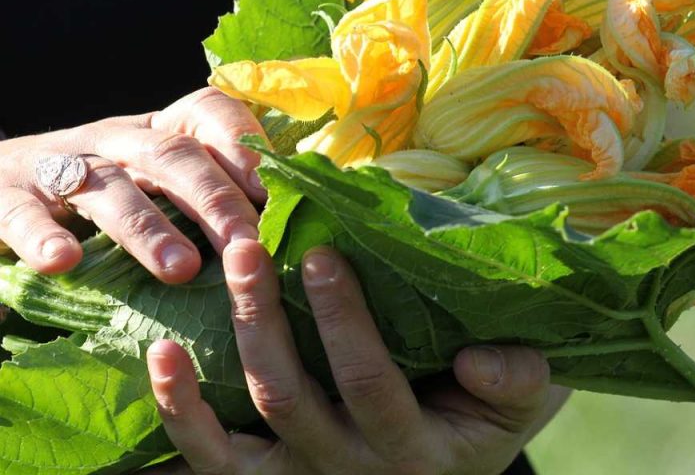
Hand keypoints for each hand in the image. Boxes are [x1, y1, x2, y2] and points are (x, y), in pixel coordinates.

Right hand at [0, 87, 266, 282]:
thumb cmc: (94, 195)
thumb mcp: (151, 183)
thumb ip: (204, 199)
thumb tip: (283, 234)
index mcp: (156, 134)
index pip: (205, 114)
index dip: (241, 143)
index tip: (273, 188)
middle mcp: (112, 141)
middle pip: (170, 155)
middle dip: (214, 198)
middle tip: (248, 242)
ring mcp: (57, 166)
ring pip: (108, 187)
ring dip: (148, 227)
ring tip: (182, 269)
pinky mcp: (2, 197)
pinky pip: (21, 213)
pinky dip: (42, 235)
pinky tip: (63, 261)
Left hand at [145, 241, 569, 474]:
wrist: (460, 463)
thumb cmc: (491, 414)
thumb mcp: (528, 395)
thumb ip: (519, 378)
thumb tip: (479, 362)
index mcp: (417, 451)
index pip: (371, 386)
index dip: (344, 324)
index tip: (325, 252)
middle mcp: (353, 473)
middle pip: (294, 401)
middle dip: (267, 320)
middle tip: (250, 249)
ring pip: (247, 431)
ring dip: (224, 352)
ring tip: (217, 279)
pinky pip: (215, 461)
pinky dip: (182, 414)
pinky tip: (161, 356)